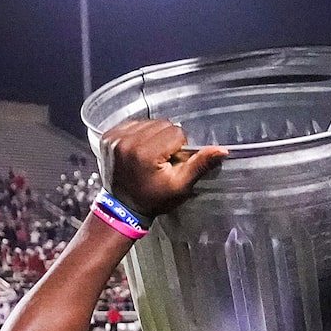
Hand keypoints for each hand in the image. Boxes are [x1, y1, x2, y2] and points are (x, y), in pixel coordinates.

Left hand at [102, 118, 226, 221]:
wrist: (123, 207)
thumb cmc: (152, 199)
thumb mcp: (180, 186)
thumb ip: (200, 165)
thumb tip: (222, 150)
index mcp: (145, 152)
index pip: (176, 132)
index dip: (178, 149)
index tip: (170, 164)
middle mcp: (127, 141)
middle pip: (162, 124)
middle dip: (166, 141)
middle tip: (160, 161)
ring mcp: (115, 138)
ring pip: (148, 122)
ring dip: (153, 137)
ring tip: (148, 157)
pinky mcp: (108, 136)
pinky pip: (133, 123)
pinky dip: (139, 135)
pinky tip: (138, 152)